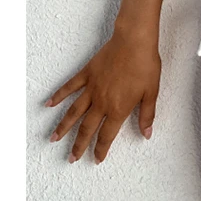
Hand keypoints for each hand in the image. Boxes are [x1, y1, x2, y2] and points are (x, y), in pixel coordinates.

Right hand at [45, 27, 161, 163]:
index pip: (107, 135)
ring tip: (54, 139)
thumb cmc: (145, 64)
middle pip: (87, 128)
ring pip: (74, 112)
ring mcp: (92, 88)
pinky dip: (58, 96)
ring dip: (63, 127)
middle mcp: (101, 102)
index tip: (96, 159)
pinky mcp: (87, 74)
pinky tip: (48, 104)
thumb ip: (147, 115)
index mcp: (118, 108)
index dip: (101, 149)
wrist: (134, 41)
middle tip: (71, 158)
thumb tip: (147, 134)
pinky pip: (70, 87)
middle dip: (79, 145)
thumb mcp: (151, 92)